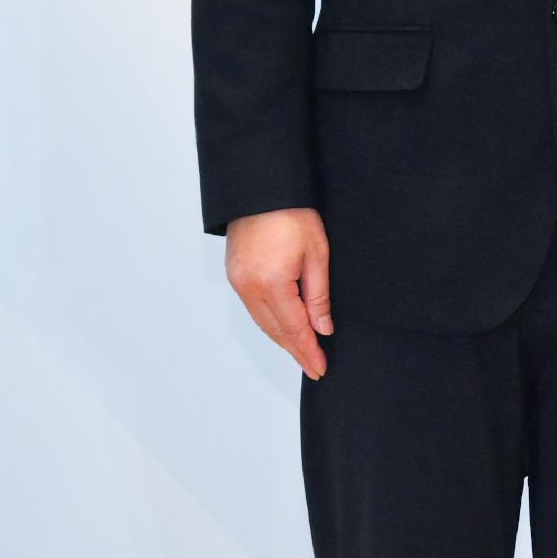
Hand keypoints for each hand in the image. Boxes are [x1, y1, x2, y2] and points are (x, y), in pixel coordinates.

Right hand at [225, 207, 332, 378]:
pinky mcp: (234, 275)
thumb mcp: (316, 254)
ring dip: (281, 339)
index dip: (308, 350)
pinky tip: (282, 328)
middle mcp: (249, 287)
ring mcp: (238, 282)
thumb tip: (322, 328)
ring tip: (301, 353)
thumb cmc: (292, 215)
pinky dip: (269, 322)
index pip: (293, 329)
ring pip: (262, 322)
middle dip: (295, 350)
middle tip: (314, 367)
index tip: (320, 368)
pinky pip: (253, 309)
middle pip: (275, 330)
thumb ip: (319, 295)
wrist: (261, 189)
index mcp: (271, 283)